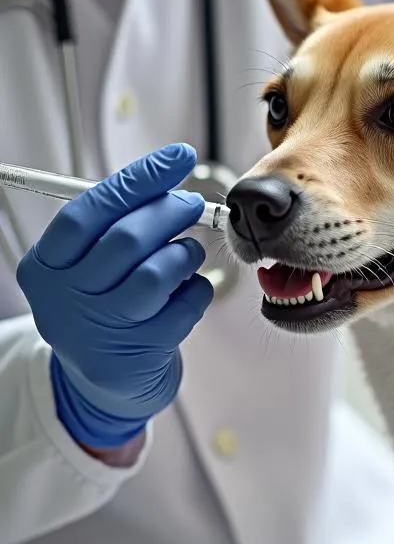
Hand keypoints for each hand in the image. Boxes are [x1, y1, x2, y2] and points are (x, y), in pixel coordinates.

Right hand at [17, 143, 214, 449]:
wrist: (103, 386)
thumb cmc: (103, 308)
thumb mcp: (87, 268)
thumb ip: (112, 226)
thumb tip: (167, 179)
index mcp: (45, 266)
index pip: (89, 211)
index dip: (139, 179)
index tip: (178, 157)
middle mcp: (66, 298)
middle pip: (126, 240)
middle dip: (170, 213)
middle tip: (192, 204)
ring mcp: (102, 329)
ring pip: (157, 273)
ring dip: (186, 253)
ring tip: (190, 252)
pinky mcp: (140, 353)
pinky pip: (184, 307)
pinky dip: (198, 289)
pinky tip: (193, 287)